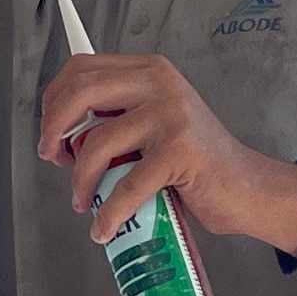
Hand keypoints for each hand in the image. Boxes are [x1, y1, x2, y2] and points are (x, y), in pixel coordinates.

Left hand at [36, 53, 296, 255]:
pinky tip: (103, 227)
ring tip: (84, 201)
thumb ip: (115, 118)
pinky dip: (108, 213)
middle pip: (81, 93)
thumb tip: (62, 136)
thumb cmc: (194, 163)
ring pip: (97, 144)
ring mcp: (170, 115)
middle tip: (54, 160)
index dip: (55, 101)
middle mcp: (159, 84)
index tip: (50, 132)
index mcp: (149, 71)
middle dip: (54, 131)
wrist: (246, 188)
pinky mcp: (179, 151)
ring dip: (81, 180)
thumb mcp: (152, 125)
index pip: (83, 68)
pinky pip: (125, 186)